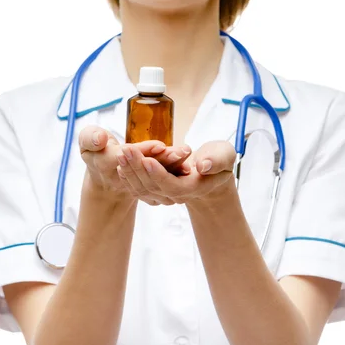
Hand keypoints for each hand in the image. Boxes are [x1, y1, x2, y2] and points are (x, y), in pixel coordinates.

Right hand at [79, 125, 191, 202]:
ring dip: (172, 167)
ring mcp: (134, 188)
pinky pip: (161, 185)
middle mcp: (120, 180)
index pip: (126, 160)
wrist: (103, 169)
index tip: (160, 144)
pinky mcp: (146, 192)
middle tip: (183, 149)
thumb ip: (90, 136)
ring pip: (156, 180)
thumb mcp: (88, 138)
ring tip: (186, 152)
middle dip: (165, 160)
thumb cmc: (95, 145)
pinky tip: (187, 164)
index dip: (143, 152)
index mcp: (104, 164)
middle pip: (145, 172)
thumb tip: (100, 139)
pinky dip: (173, 175)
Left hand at [116, 140, 236, 205]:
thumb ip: (217, 160)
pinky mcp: (157, 190)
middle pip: (153, 187)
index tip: (147, 159)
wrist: (210, 172)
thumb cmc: (218, 159)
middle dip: (138, 168)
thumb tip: (203, 166)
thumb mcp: (224, 155)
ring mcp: (165, 195)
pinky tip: (120, 164)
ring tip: (121, 153)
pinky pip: (139, 188)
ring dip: (130, 171)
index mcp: (193, 187)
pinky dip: (129, 177)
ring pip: (143, 189)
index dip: (158, 174)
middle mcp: (176, 195)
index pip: (172, 185)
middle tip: (127, 149)